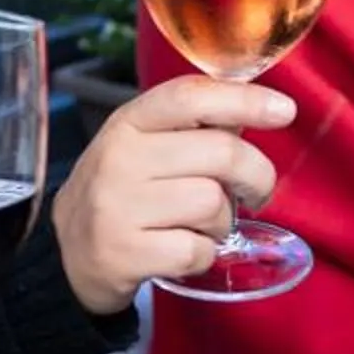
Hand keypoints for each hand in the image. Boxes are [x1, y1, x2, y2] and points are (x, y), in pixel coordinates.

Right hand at [52, 75, 293, 313]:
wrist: (68, 256)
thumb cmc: (124, 193)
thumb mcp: (145, 147)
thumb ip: (194, 128)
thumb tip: (257, 108)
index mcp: (128, 123)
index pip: (191, 97)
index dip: (244, 99)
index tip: (285, 111)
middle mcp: (120, 159)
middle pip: (222, 153)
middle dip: (257, 176)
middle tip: (258, 192)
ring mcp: (118, 207)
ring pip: (213, 204)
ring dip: (223, 221)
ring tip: (201, 225)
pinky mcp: (124, 253)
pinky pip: (198, 250)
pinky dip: (204, 255)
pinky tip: (183, 250)